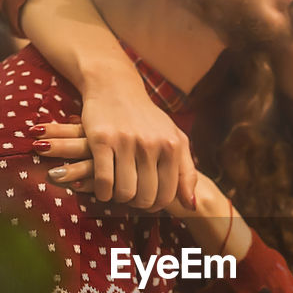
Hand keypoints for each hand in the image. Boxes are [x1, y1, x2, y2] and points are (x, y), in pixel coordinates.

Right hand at [19, 0, 198, 211]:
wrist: (114, 86)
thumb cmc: (147, 118)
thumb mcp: (174, 138)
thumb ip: (186, 172)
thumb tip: (191, 206)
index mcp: (172, 145)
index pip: (167, 194)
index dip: (156, 204)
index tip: (147, 199)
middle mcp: (151, 143)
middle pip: (146, 197)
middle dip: (137, 202)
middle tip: (131, 195)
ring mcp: (126, 142)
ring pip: (125, 193)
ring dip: (119, 198)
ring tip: (117, 190)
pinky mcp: (102, 140)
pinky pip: (104, 182)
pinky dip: (103, 193)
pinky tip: (103, 188)